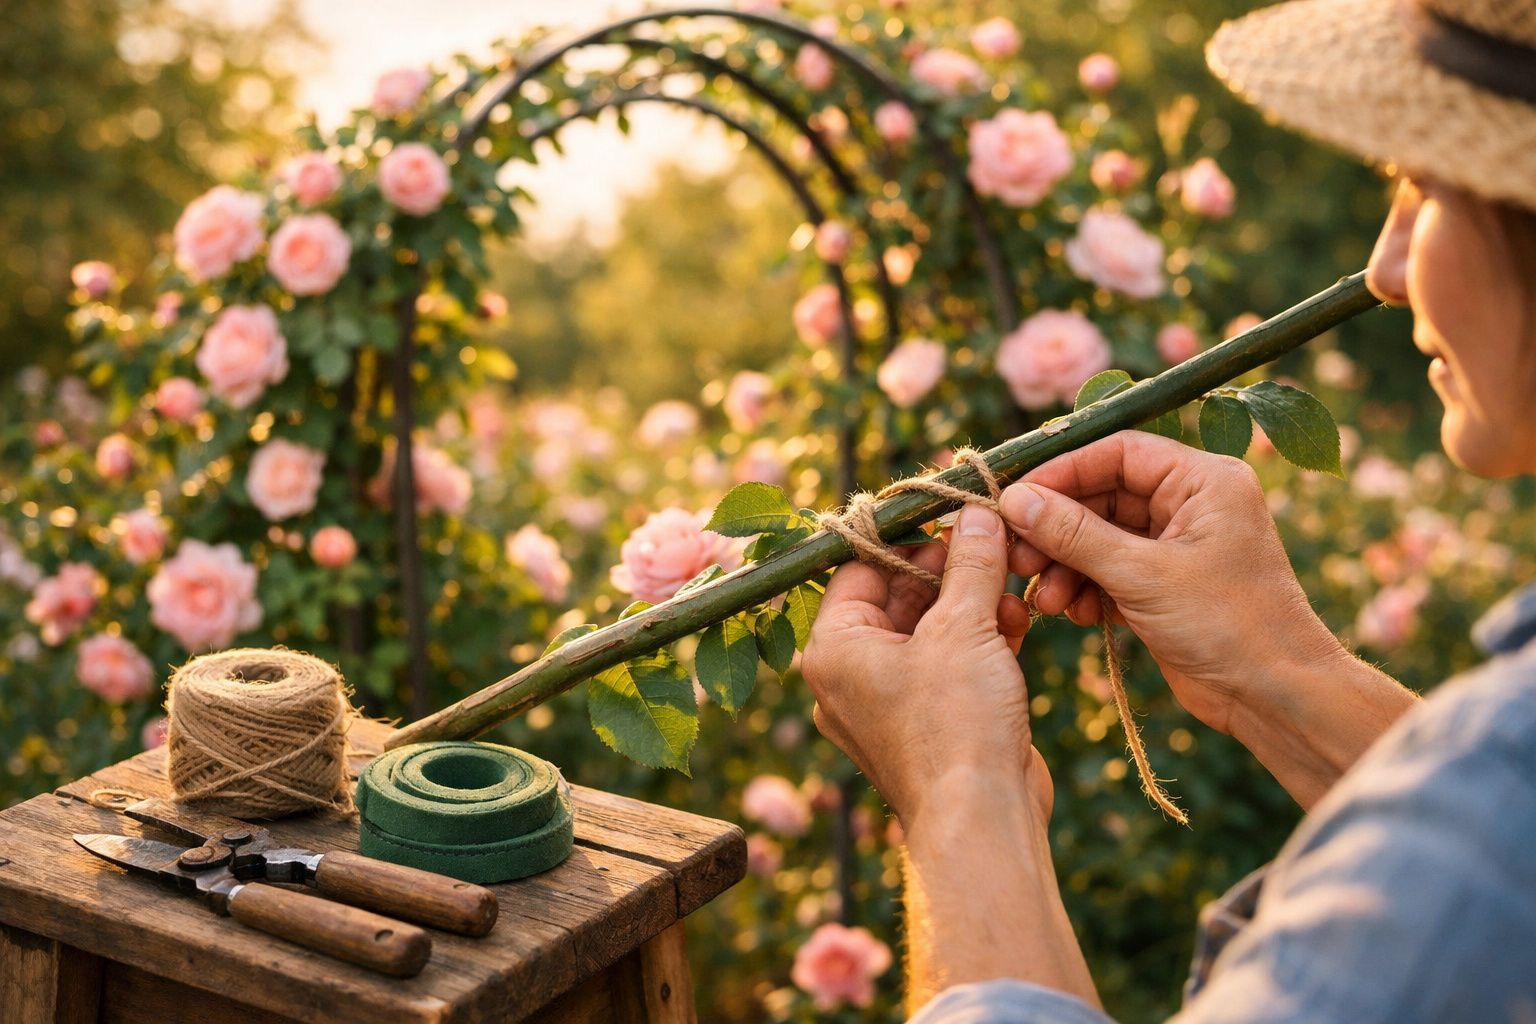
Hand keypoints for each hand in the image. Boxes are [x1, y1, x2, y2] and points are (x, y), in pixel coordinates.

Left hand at [801, 503, 1049, 825]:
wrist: (982, 819)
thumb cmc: (956, 724)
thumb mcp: (965, 627)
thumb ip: (972, 563)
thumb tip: (977, 511)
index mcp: (833, 649)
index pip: (859, 568)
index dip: (907, 538)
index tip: (951, 515)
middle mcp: (850, 676)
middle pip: (897, 597)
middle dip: (950, 571)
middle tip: (992, 543)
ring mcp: (889, 703)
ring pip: (929, 631)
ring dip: (972, 604)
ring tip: (1012, 587)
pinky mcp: (928, 723)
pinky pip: (947, 665)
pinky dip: (979, 641)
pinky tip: (1017, 621)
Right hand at [999, 430, 1345, 735]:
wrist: (1275, 697)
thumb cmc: (1228, 624)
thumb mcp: (1143, 575)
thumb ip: (1075, 534)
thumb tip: (1016, 500)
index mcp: (1203, 481)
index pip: (1118, 453)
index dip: (1063, 472)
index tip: (1016, 498)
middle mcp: (1190, 505)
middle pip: (1102, 497)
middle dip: (1057, 529)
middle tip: (1017, 555)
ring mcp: (1176, 546)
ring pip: (1099, 538)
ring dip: (1066, 565)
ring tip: (1046, 599)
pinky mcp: (1164, 585)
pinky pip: (1109, 571)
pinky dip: (1086, 589)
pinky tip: (1074, 613)